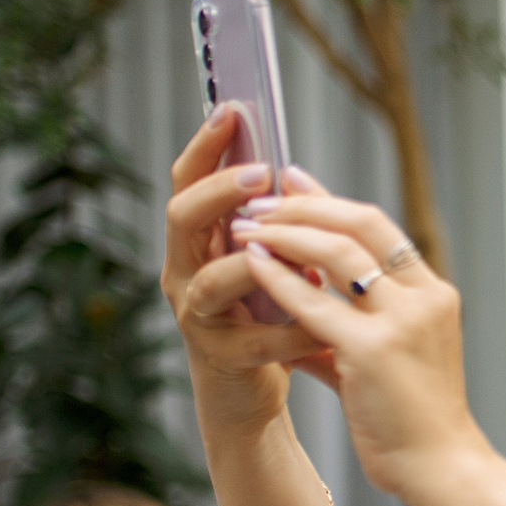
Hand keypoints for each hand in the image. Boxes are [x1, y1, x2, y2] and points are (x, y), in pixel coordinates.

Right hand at [161, 109, 328, 432]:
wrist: (247, 396)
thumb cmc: (262, 321)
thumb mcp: (269, 265)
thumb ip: (274, 227)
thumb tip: (291, 174)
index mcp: (197, 243)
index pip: (188, 181)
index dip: (205, 146)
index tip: (232, 110)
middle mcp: (185, 272)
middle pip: (182, 217)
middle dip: (219, 192)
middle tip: (257, 175)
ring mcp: (197, 315)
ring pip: (213, 278)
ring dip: (256, 262)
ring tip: (296, 253)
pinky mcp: (221, 357)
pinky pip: (256, 338)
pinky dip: (294, 328)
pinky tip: (323, 324)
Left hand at [220, 190, 491, 502]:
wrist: (443, 468)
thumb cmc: (416, 422)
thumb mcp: (389, 361)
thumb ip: (346, 329)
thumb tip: (296, 311)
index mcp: (434, 295)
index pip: (380, 228)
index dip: (331, 200)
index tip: (293, 181)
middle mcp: (424, 298)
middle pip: (360, 225)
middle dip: (304, 205)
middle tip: (260, 197)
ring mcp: (402, 322)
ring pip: (338, 251)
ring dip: (287, 231)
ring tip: (247, 225)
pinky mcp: (374, 351)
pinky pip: (315, 303)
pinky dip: (279, 278)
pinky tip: (250, 265)